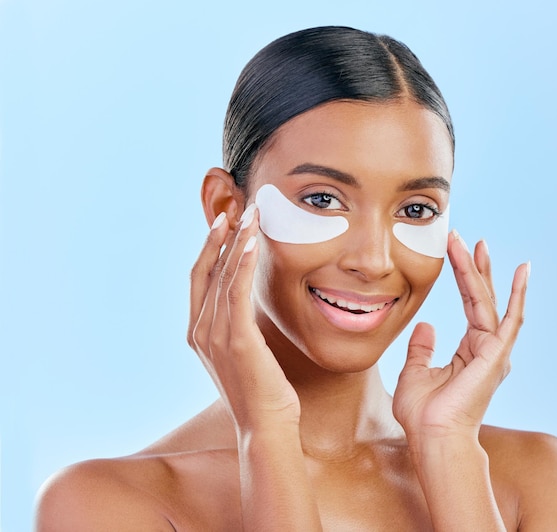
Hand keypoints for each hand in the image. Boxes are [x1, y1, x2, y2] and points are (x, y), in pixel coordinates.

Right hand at [187, 205, 299, 432]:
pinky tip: (251, 242)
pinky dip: (241, 263)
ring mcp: (215, 335)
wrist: (264, 426)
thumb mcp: (241, 351)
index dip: (210, 247)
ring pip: (222, 275)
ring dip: (236, 240)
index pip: (199, 278)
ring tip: (250, 214)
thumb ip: (235, 325)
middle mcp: (200, 330)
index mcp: (198, 332)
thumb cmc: (259, 389)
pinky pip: (236, 292)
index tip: (225, 221)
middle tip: (237, 207)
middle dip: (221, 235)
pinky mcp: (237, 340)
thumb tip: (246, 301)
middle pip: (206, 269)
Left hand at [392, 230, 529, 443]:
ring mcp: (494, 351)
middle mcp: (486, 348)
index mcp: (470, 352)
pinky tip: (521, 271)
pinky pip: (509, 319)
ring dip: (481, 271)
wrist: (432, 437)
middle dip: (474, 267)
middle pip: (482, 298)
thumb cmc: (424, 413)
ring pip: (488, 301)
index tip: (457, 251)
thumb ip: (422, 348)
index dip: (464, 277)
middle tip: (466, 239)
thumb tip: (426, 325)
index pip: (470, 304)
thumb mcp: (415, 372)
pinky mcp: (496, 355)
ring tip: (476, 243)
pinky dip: (516, 295)